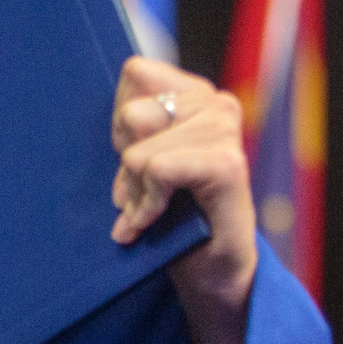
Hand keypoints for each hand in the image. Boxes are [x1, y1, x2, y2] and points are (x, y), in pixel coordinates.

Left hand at [109, 58, 256, 313]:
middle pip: (132, 114)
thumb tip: (115, 106)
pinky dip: (147, 205)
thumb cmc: (174, 215)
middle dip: (126, 162)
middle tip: (141, 194)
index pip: (136, 72)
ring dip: (138, 192)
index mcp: (196, 94)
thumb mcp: (141, 161)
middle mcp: (217, 103)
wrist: (212, 271)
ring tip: (150, 212)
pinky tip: (154, 222)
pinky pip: (158, 170)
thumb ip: (132, 127)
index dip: (121, 122)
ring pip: (140, 150)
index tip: (135, 159)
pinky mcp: (227, 164)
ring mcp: (226, 130)